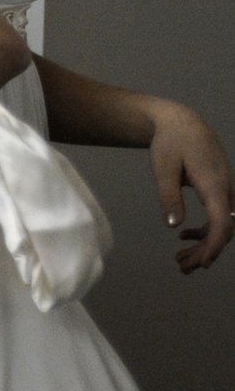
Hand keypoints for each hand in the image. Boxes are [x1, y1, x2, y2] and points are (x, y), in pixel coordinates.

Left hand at [145, 99, 231, 271]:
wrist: (182, 122)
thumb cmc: (172, 143)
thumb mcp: (164, 168)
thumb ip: (169, 197)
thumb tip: (174, 226)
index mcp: (215, 185)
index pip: (222, 223)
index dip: (214, 246)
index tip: (202, 263)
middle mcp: (227, 189)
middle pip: (224, 229)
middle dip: (206, 252)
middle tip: (182, 268)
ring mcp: (226, 189)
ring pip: (222, 224)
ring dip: (204, 244)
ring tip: (180, 260)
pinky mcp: (219, 189)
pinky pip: (218, 216)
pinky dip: (204, 230)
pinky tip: (184, 235)